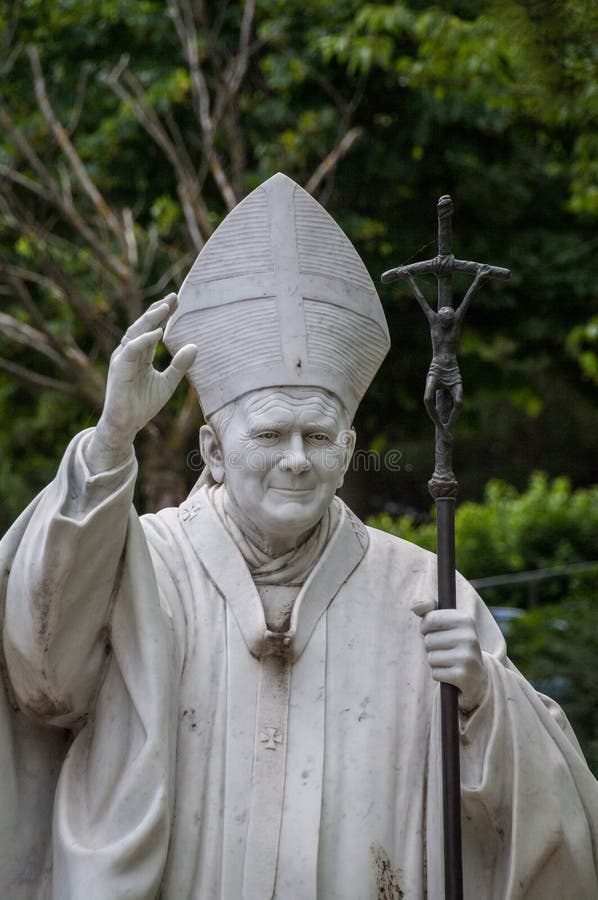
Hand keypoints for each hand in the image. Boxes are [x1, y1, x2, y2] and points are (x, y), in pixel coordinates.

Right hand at [89, 294, 196, 467]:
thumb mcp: (168, 383)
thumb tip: (195, 346)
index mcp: (141, 354)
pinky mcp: (119, 368)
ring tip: (165, 308)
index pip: (152, 329)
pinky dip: (143, 340)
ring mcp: (122, 359)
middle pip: (143, 325)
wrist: (126, 425)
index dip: (163, 314)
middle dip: (157, 310)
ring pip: (135, 332)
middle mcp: (130, 353)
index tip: (178, 300)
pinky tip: (157, 333)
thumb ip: (180, 365)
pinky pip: (130, 349)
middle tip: (173, 297)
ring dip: (150, 319)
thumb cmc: (143, 405)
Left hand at [412, 598, 487, 711]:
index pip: (430, 619)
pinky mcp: (463, 675)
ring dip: (435, 662)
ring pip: (431, 657)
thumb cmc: (454, 644)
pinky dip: (439, 674)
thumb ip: (428, 610)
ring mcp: (467, 657)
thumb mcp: (445, 623)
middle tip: (445, 650)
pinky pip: (435, 673)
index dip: (425, 627)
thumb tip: (415, 607)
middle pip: (428, 640)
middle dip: (431, 647)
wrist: (477, 676)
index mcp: (466, 619)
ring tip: (449, 661)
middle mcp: (469, 636)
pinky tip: (451, 673)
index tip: (435, 632)